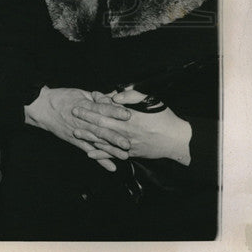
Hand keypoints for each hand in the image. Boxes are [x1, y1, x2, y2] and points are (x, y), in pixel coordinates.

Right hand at [24, 87, 131, 171]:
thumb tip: (112, 99)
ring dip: (110, 150)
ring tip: (124, 156)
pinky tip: (110, 167)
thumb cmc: (61, 98)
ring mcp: (78, 131)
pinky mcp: (75, 140)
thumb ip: (96, 97)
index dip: (113, 111)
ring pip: (96, 142)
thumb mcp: (79, 93)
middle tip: (128, 142)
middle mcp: (81, 120)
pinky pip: (89, 150)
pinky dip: (99, 159)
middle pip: (99, 128)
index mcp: (83, 105)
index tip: (126, 114)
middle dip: (114, 136)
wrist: (42, 107)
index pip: (100, 108)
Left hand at [72, 89, 192, 165]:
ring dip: (89, 136)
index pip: (108, 111)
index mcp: (131, 117)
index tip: (83, 101)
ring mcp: (128, 144)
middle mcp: (127, 131)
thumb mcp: (150, 102)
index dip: (94, 106)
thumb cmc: (164, 119)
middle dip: (87, 118)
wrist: (177, 141)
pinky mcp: (131, 153)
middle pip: (102, 124)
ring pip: (105, 140)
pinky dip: (101, 154)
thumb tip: (115, 97)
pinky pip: (113, 154)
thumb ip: (131, 97)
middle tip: (73, 113)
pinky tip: (90, 153)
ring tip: (76, 132)